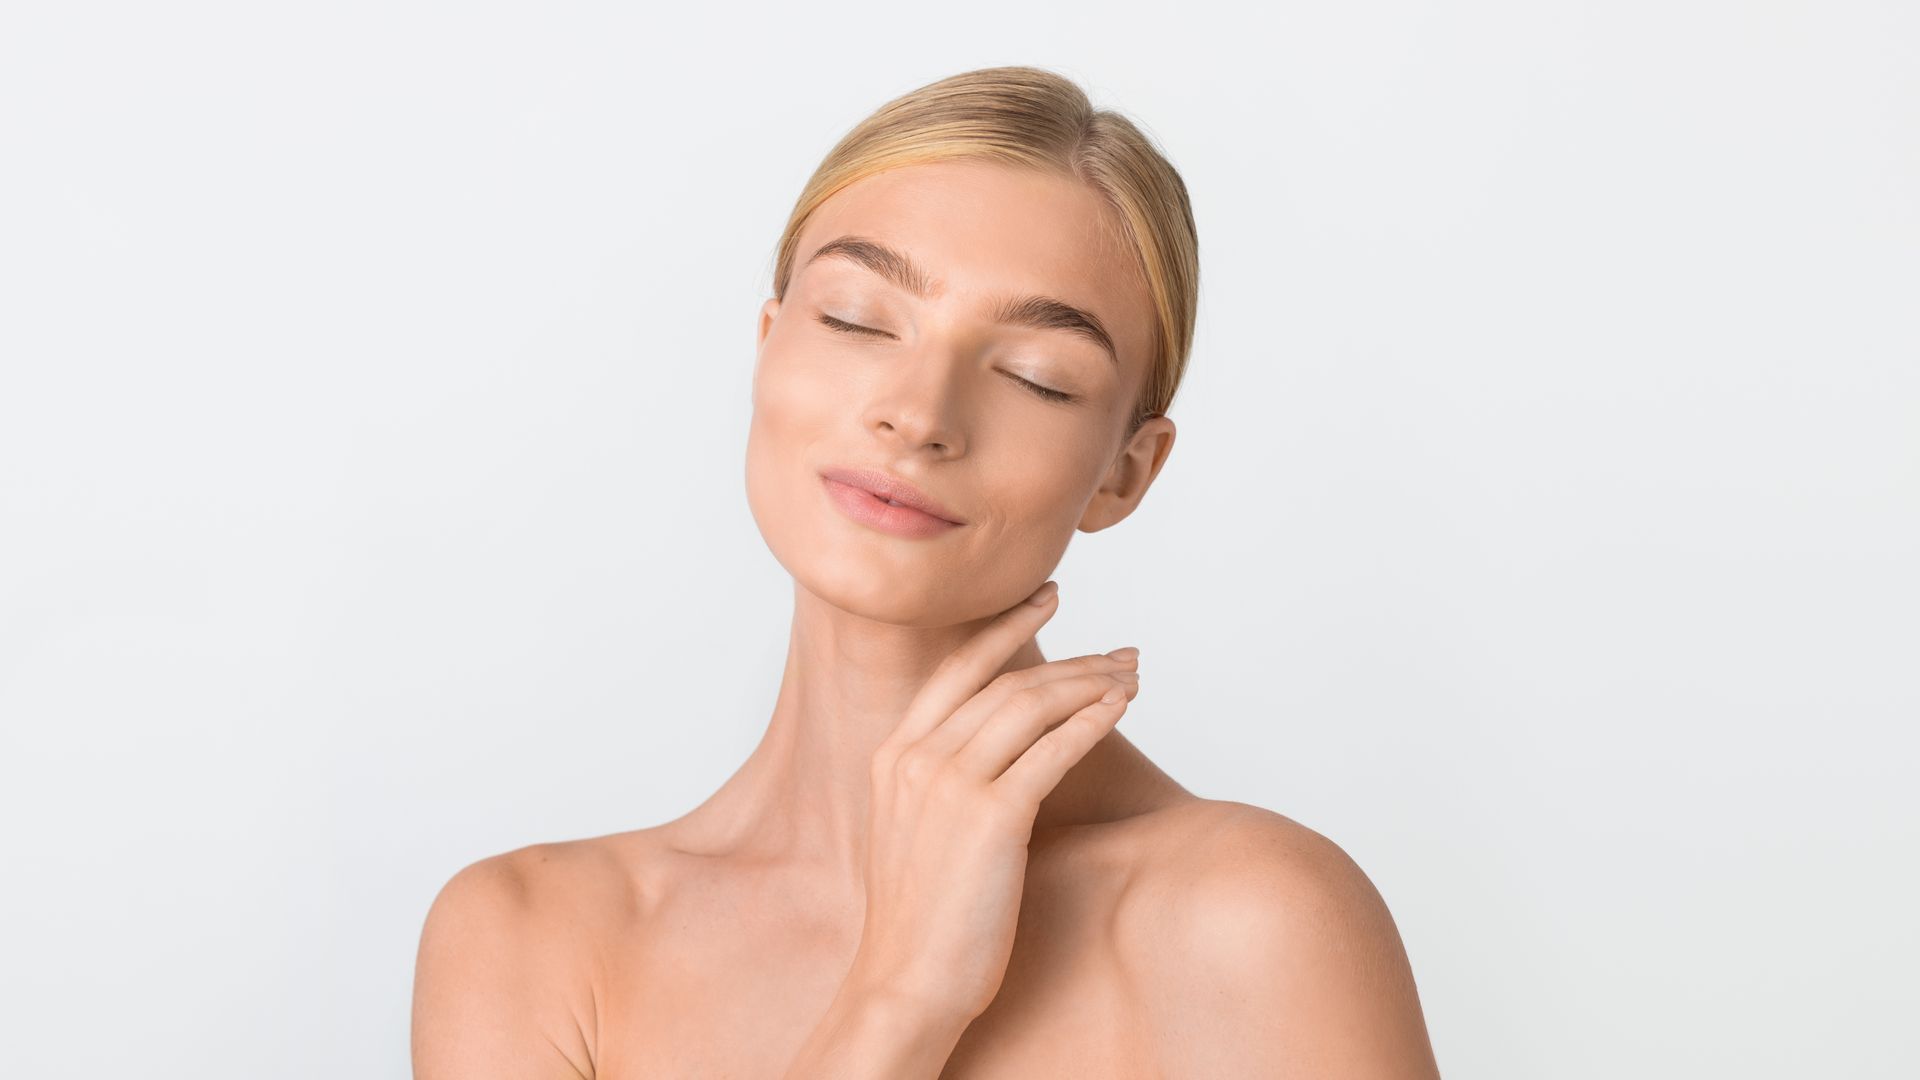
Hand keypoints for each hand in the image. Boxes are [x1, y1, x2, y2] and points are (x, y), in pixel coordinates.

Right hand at [845, 579, 1140, 1024]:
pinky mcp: (991, 817)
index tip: (1047, 597)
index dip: (1005, 627)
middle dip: (1073, 661)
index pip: (957, 669)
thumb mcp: (913, 830)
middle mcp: (917, 758)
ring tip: (1132, 677)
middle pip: (1007, 683)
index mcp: (892, 755)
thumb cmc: (921, 918)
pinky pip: (1053, 751)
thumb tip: (998, 750)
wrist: (906, 980)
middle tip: (1122, 652)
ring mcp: (950, 784)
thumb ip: (941, 781)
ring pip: (1032, 707)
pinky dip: (1090, 722)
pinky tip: (1119, 709)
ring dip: (1091, 684)